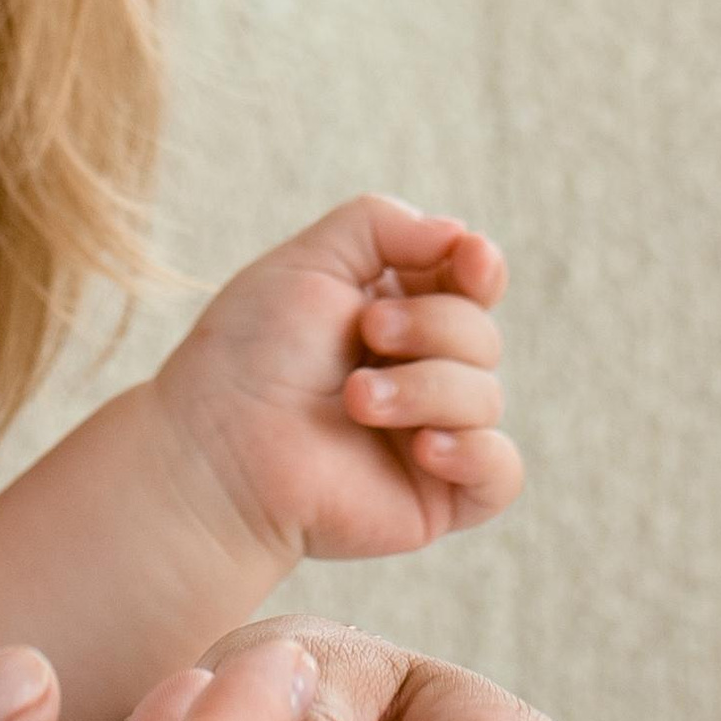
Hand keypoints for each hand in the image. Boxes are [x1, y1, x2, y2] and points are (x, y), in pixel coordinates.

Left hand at [154, 197, 521, 566]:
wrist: (217, 449)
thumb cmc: (250, 352)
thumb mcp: (309, 262)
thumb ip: (381, 226)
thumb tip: (461, 234)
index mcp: (396, 311)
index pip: (469, 280)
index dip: (479, 267)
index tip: (468, 258)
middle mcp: (420, 369)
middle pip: (482, 334)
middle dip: (431, 326)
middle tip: (366, 333)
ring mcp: (433, 432)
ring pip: (487, 396)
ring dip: (422, 389)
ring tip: (354, 401)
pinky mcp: (440, 494)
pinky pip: (502, 471)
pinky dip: (475, 452)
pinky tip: (425, 448)